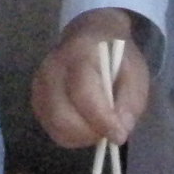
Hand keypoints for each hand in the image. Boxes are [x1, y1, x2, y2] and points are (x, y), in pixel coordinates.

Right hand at [33, 8, 149, 147]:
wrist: (91, 38)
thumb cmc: (116, 58)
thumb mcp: (136, 74)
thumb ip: (130, 102)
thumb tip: (119, 132)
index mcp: (80, 54)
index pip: (83, 93)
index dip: (101, 120)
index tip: (119, 136)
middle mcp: (52, 67)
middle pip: (60, 115)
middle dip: (88, 133)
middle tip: (108, 132)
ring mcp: (40, 82)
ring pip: (53, 125)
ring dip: (79, 136)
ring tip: (97, 126)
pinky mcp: (37, 97)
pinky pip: (50, 126)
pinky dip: (69, 134)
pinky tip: (84, 124)